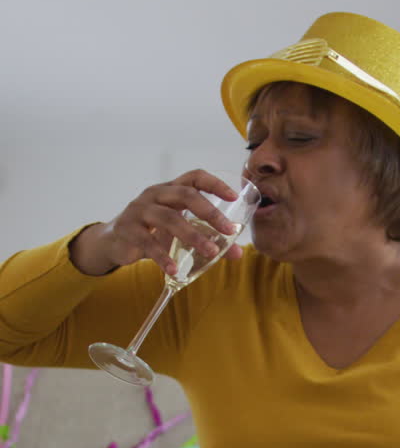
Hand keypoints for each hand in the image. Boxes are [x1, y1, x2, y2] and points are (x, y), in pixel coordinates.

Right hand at [69, 170, 244, 276]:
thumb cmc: (152, 232)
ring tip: (211, 252)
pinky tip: (176, 270)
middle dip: (209, 212)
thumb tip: (238, 253)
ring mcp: (139, 210)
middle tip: (228, 230)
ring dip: (192, 236)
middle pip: (185, 195)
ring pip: (169, 219)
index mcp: (170, 190)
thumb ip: (206, 239)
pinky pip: (148, 243)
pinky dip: (163, 257)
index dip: (214, 183)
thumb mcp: (179, 232)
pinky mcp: (128, 230)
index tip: (233, 196)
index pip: (194, 177)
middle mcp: (154, 194)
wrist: (113, 242)